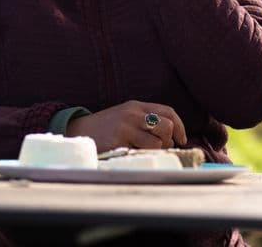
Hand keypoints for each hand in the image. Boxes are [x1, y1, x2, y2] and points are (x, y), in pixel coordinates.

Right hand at [66, 100, 186, 152]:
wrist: (79, 130)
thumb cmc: (106, 127)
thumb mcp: (126, 116)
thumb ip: (145, 120)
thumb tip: (172, 137)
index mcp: (136, 106)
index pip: (168, 111)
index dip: (180, 126)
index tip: (181, 139)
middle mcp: (132, 114)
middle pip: (167, 126)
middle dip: (168, 140)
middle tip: (159, 146)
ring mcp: (125, 127)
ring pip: (157, 142)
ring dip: (155, 151)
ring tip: (143, 151)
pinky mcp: (119, 141)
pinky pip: (142, 152)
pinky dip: (142, 156)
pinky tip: (132, 154)